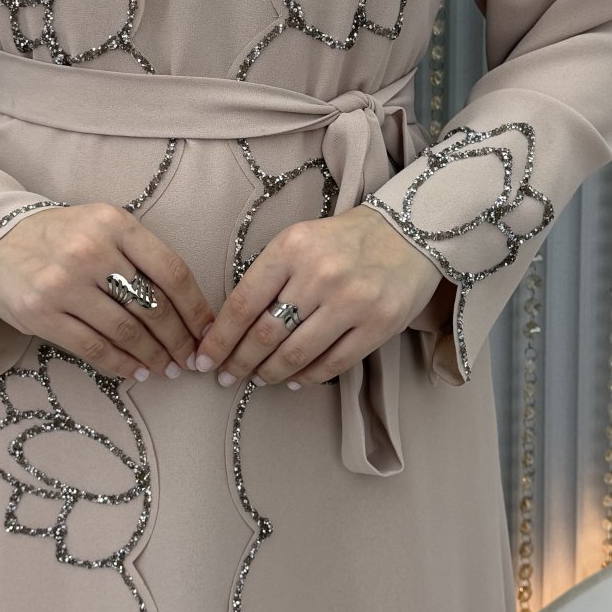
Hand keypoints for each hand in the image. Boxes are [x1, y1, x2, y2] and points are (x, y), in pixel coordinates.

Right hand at [0, 202, 215, 383]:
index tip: (208, 331)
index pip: (170, 271)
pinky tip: (135, 371)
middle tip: (190, 359)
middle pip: (151, 306)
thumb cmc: (63, 238)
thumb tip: (187, 309)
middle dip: (178, 339)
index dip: (195, 308)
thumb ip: (141, 255)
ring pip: (125, 331)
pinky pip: (93, 347)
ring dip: (153, 356)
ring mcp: (63, 283)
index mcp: (114, 223)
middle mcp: (90, 251)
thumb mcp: (103, 227)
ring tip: (167, 368)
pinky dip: (120, 364)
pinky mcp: (42, 314)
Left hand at [194, 204, 446, 389]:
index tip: (204, 361)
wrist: (407, 232)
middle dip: (239, 363)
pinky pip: (332, 364)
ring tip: (258, 379)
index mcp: (292, 248)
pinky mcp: (379, 324)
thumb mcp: (298, 241)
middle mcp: (320, 274)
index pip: (243, 304)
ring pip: (296, 354)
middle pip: (265, 334)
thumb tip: (229, 327)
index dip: (219, 339)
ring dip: (269, 374)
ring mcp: (352, 301)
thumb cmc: (341, 241)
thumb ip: (267, 277)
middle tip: (226, 376)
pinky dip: (306, 377)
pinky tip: (292, 379)